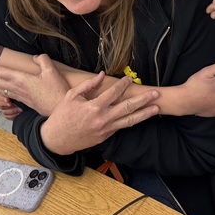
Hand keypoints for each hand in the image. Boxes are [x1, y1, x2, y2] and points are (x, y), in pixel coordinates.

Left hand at [0, 55, 70, 116]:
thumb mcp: (51, 71)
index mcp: (21, 79)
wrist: (59, 109)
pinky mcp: (23, 101)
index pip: (0, 72)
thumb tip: (35, 57)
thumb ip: (42, 60)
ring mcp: (19, 96)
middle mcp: (17, 88)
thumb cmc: (56, 91)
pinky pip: (5, 95)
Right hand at [40, 74, 158, 155]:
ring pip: (129, 121)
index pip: (114, 93)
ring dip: (144, 114)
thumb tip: (103, 75)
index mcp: (94, 107)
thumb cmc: (62, 115)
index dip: (123, 84)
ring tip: (156, 108)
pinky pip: (121, 127)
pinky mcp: (106, 136)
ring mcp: (105, 130)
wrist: (57, 139)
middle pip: (128, 108)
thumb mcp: (72, 96)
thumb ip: (89, 85)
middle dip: (143, 100)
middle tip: (156, 94)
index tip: (130, 79)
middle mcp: (103, 119)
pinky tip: (141, 117)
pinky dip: (132, 121)